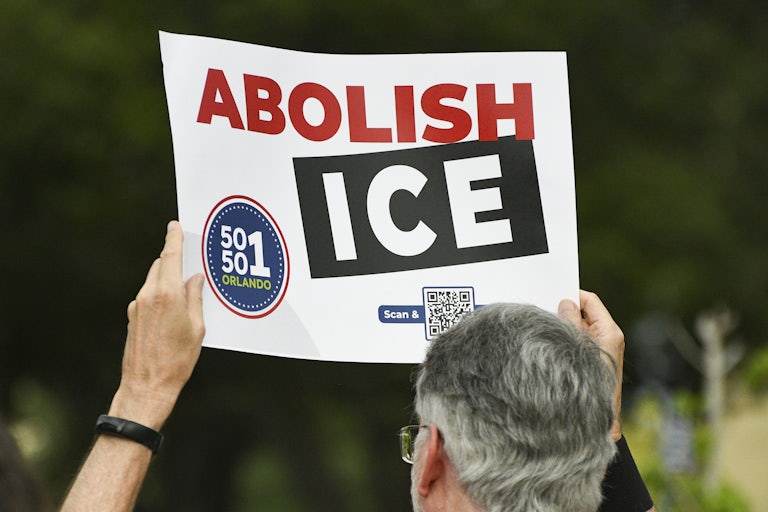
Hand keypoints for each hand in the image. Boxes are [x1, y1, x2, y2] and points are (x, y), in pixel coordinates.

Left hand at [109, 221, 205, 429]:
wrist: (147, 386)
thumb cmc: (177, 361)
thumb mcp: (197, 328)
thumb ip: (195, 298)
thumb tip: (195, 279)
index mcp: (167, 295)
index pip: (170, 256)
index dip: (173, 238)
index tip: (175, 226)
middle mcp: (148, 296)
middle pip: (161, 265)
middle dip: (174, 259)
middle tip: (190, 259)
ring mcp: (137, 306)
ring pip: (153, 280)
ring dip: (167, 278)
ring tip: (186, 288)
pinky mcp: (132, 318)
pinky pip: (148, 296)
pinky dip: (160, 294)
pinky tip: (173, 308)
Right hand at [558, 290, 624, 441]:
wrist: (597, 423)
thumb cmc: (591, 387)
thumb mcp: (577, 347)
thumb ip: (571, 323)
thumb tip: (566, 304)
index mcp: (609, 332)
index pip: (590, 301)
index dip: (572, 295)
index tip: (553, 294)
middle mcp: (607, 339)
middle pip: (583, 315)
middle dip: (563, 312)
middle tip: (543, 311)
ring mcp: (599, 352)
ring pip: (577, 331)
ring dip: (561, 329)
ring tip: (543, 330)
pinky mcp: (591, 364)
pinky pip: (575, 345)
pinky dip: (562, 343)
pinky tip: (547, 347)